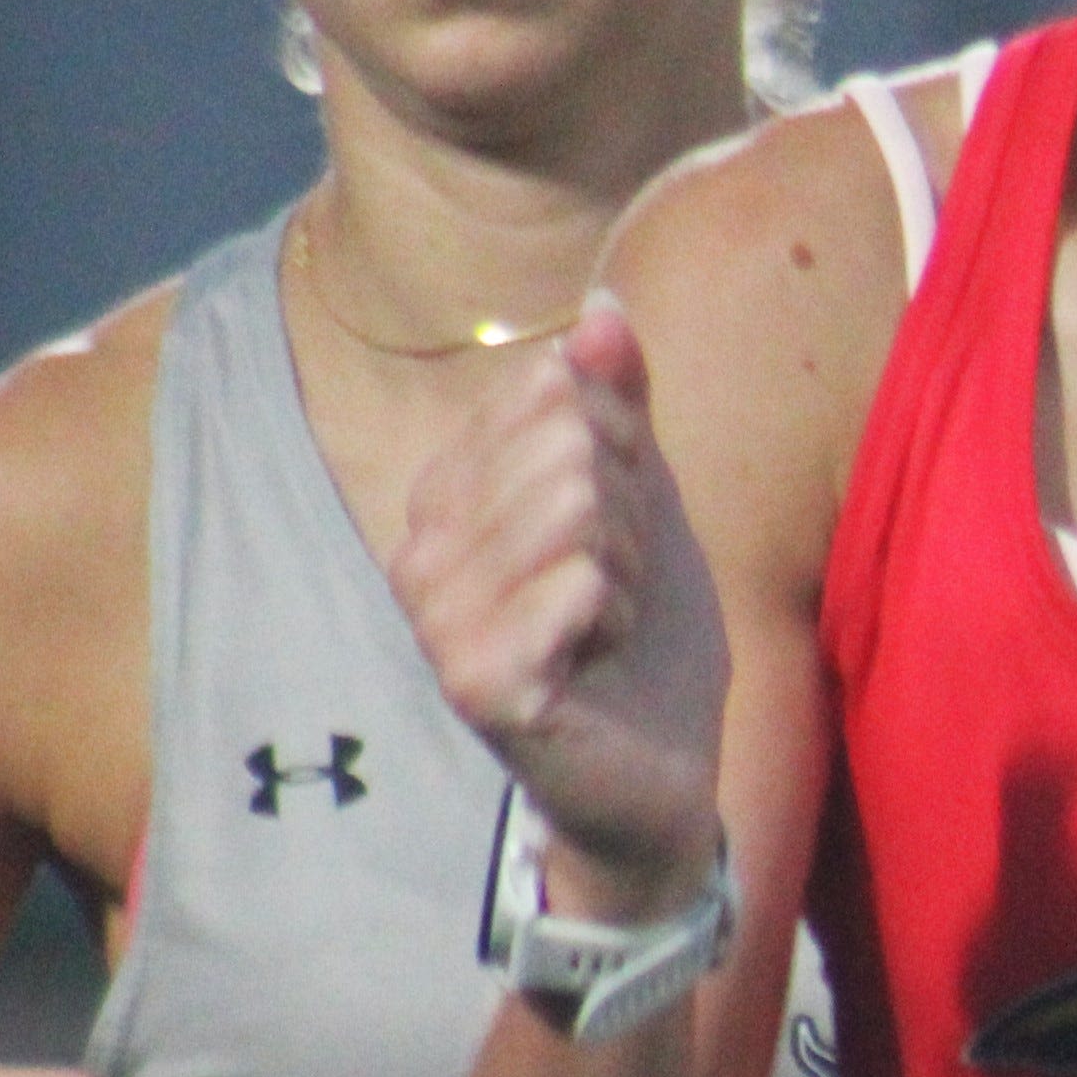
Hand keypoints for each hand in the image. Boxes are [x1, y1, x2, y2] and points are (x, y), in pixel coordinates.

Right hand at [390, 294, 730, 910]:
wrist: (658, 767)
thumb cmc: (641, 634)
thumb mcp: (641, 496)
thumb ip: (617, 401)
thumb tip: (600, 310)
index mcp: (444, 492)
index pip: (551, 389)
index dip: (620, 455)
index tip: (615, 530)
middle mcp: (418, 547)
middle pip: (566, 442)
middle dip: (629, 515)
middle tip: (618, 588)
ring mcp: (436, 615)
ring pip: (576, 507)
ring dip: (629, 568)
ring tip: (609, 622)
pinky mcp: (475, 678)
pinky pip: (577, 582)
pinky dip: (620, 615)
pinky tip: (598, 659)